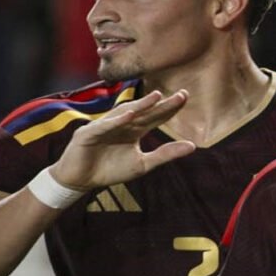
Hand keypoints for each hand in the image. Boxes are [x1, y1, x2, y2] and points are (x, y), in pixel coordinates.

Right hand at [50, 90, 195, 189]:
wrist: (81, 181)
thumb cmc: (110, 170)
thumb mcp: (143, 164)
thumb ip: (165, 154)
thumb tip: (193, 146)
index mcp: (134, 130)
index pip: (156, 116)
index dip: (170, 108)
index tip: (185, 97)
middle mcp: (122, 124)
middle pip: (145, 111)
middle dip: (162, 103)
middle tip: (181, 94)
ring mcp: (105, 126)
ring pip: (125, 113)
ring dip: (141, 105)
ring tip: (158, 96)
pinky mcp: (89, 133)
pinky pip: (105, 126)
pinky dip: (117, 120)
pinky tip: (130, 114)